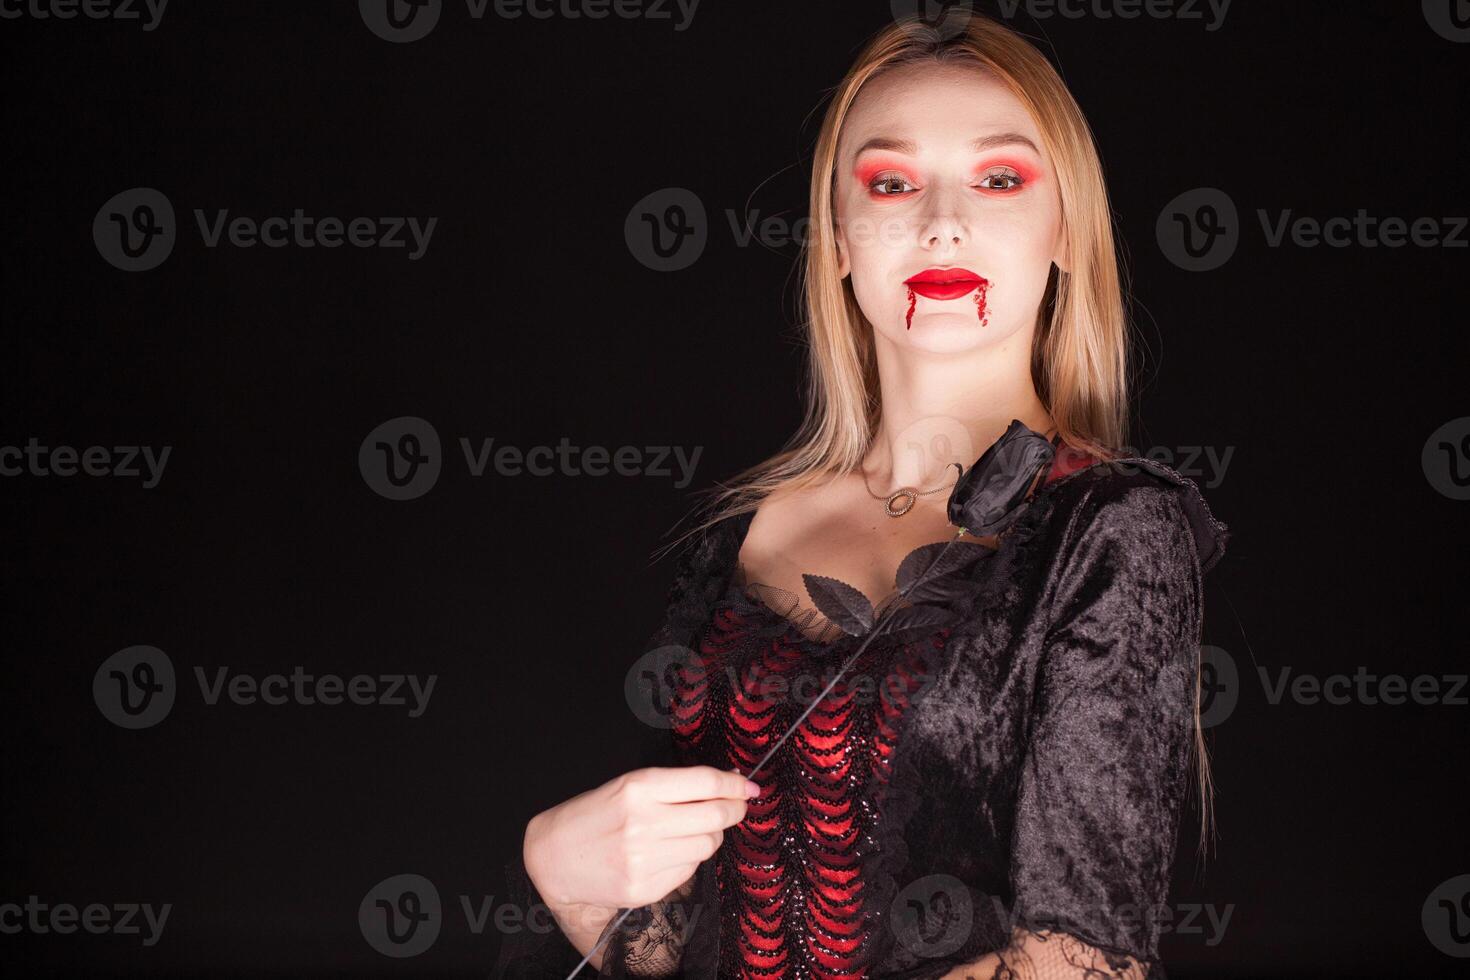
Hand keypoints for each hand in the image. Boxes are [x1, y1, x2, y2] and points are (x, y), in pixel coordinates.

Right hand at [524, 765, 757, 914]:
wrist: (555, 856)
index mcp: (639, 787)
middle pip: (716, 816)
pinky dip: (689, 858)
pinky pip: (689, 870)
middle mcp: (644, 822)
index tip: (748, 787)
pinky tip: (671, 852)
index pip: (707, 784)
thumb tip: (727, 784)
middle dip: (734, 810)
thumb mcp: (629, 785)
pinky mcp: (644, 888)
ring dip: (710, 836)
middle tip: (736, 807)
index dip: (736, 785)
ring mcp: (644, 859)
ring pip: (707, 845)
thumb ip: (675, 785)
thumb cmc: (595, 814)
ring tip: (693, 830)